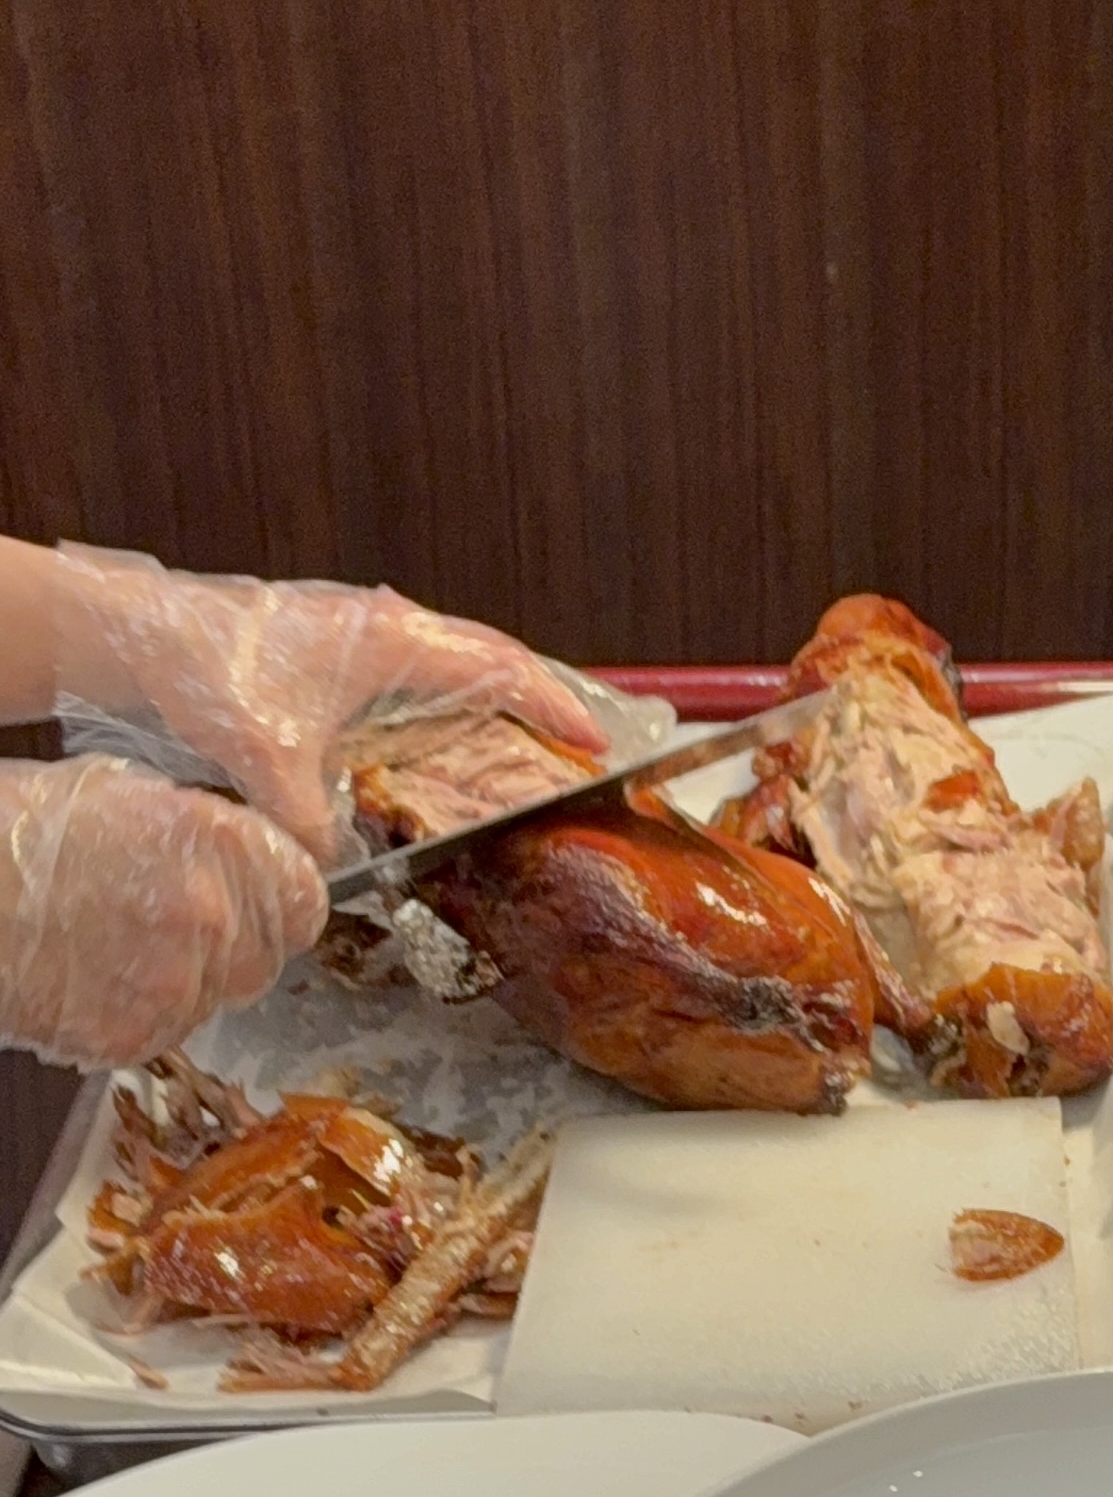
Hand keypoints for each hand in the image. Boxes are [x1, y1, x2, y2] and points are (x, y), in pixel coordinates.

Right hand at [0, 759, 326, 1066]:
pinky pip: (164, 1033)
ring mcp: (175, 986)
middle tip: (175, 928)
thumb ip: (198, 829)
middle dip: (235, 946)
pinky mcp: (132, 1038)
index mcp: (218, 844)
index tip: (261, 902)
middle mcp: (211, 918)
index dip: (281, 901)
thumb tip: (235, 852)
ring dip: (186, 982)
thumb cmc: (18, 829)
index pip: (304, 895)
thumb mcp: (121, 792)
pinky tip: (93, 982)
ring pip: (216, 999)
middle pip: (268, 956)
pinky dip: (139, 1016)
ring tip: (120, 951)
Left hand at [55, 546, 602, 864]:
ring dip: (488, 700)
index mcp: (391, 642)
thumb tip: (328, 868)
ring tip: (518, 746)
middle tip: (572, 743)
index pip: (500, 668)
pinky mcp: (329, 647)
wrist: (134, 633)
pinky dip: (440, 704)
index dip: (553, 706)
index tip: (594, 741)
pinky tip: (434, 745)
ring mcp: (357, 633)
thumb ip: (309, 824)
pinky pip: (411, 674)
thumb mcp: (266, 760)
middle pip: (486, 658)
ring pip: (449, 662)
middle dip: (534, 700)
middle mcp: (384, 627)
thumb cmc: (204, 673)